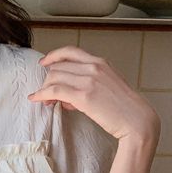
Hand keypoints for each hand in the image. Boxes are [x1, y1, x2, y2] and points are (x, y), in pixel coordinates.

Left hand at [27, 45, 160, 143]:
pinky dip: (41, 94)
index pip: (71, 52)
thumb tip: (66, 98)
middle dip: (48, 80)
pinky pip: (55, 90)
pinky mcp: (83, 96)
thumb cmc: (123, 109)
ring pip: (54, 77)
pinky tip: (35, 99)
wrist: (136, 120)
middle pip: (59, 66)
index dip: (54, 56)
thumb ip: (87, 87)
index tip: (44, 62)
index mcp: (101, 62)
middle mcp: (94, 67)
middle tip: (44, 94)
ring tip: (44, 101)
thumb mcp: (106, 89)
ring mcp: (89, 80)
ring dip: (44, 89)